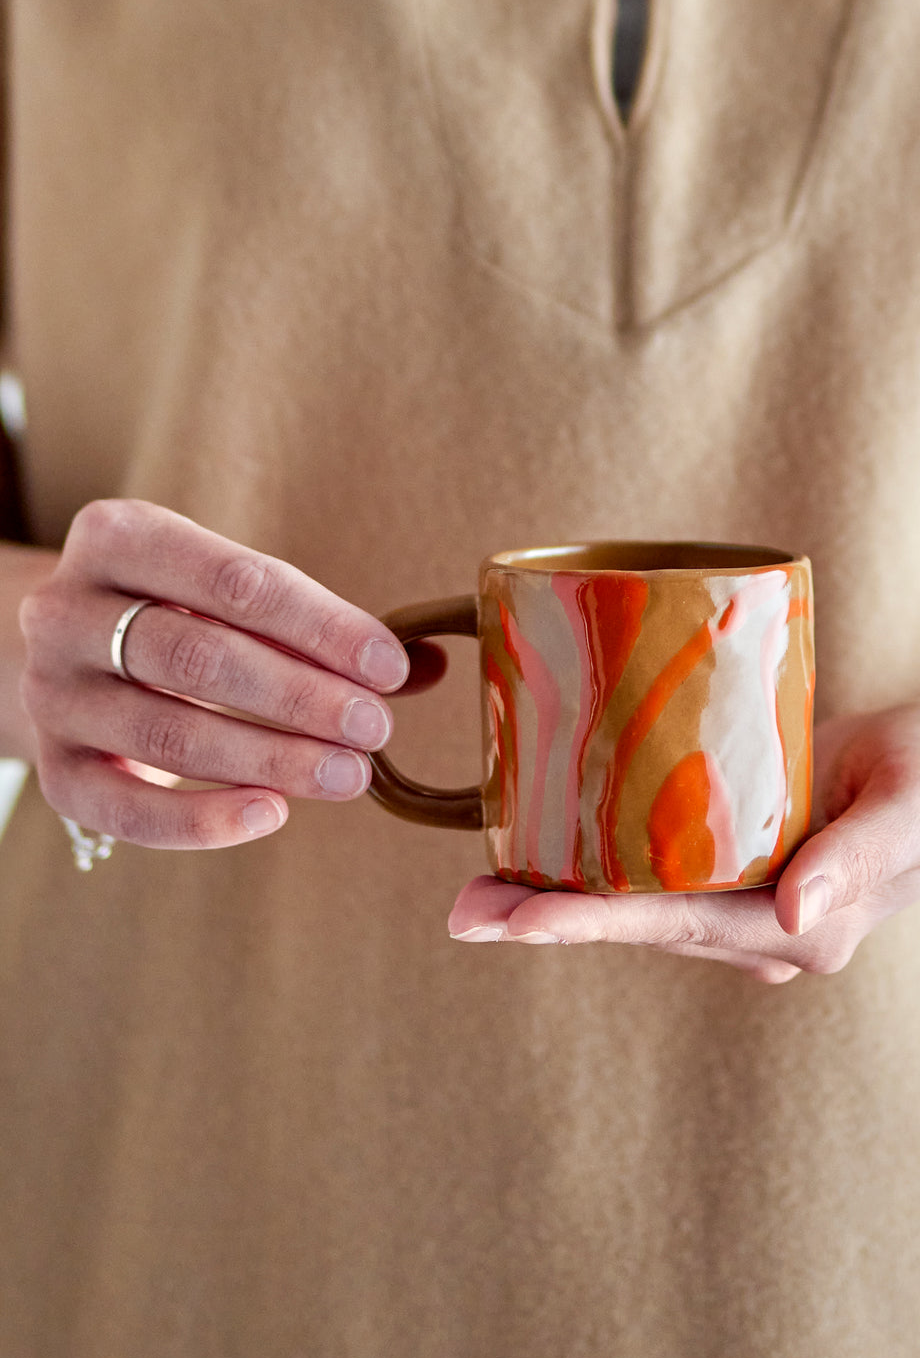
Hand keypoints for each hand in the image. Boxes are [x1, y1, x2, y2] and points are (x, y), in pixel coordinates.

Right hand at [18, 498, 438, 848]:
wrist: (71, 656)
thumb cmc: (179, 613)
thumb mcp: (233, 595)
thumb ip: (321, 628)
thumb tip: (431, 664)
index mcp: (119, 537)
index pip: (233, 580)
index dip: (321, 627)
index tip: (390, 668)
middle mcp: (66, 610)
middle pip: (198, 657)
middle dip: (300, 696)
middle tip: (376, 728)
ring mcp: (51, 694)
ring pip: (167, 735)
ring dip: (270, 759)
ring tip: (350, 776)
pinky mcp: (52, 771)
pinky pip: (127, 810)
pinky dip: (203, 820)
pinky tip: (273, 813)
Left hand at [447, 698, 919, 981]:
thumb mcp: (916, 803)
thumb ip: (860, 858)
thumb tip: (794, 921)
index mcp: (808, 927)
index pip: (685, 925)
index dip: (600, 922)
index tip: (522, 923)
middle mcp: (763, 928)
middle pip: (642, 924)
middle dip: (550, 921)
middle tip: (461, 914)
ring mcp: (744, 901)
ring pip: (636, 905)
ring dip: (554, 901)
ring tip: (470, 897)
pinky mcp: (731, 864)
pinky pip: (652, 872)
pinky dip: (589, 867)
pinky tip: (531, 857)